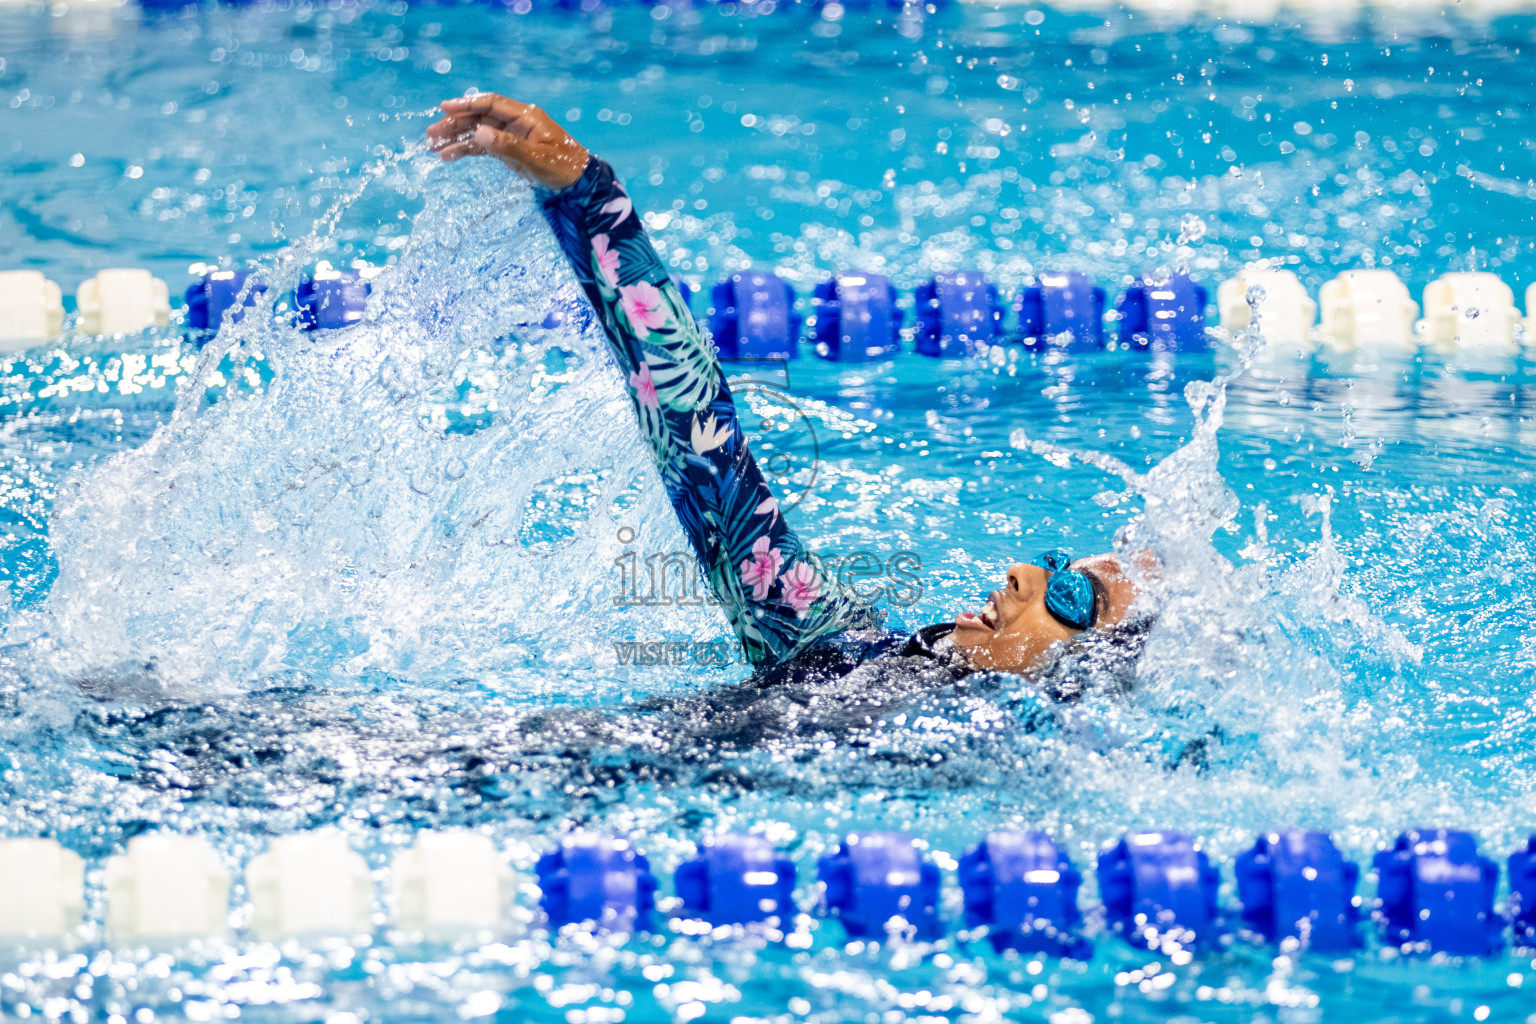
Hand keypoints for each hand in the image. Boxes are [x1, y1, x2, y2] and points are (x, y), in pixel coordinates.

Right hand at [427, 93, 589, 190]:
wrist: (580, 184)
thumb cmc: (565, 168)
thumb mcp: (537, 159)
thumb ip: (508, 146)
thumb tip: (479, 133)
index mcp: (526, 117)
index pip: (491, 103)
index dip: (467, 104)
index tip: (444, 108)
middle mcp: (516, 123)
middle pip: (479, 116)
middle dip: (455, 123)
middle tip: (431, 133)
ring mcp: (511, 136)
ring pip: (478, 131)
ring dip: (456, 137)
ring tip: (433, 147)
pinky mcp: (509, 151)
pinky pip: (484, 146)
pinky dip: (467, 149)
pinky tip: (449, 156)